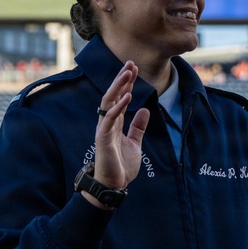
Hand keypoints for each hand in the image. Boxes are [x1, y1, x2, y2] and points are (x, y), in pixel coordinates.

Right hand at [91, 61, 149, 194]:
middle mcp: (107, 123)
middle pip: (113, 95)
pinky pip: (110, 118)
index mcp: (114, 123)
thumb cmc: (121, 166)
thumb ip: (138, 127)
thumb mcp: (135, 143)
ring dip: (119, 87)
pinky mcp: (103, 138)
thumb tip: (144, 110)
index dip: (127, 84)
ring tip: (128, 73)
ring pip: (109, 102)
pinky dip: (118, 106)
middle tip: (130, 63)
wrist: (113, 185)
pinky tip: (127, 96)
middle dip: (122, 79)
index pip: (120, 98)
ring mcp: (104, 129)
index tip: (134, 69)